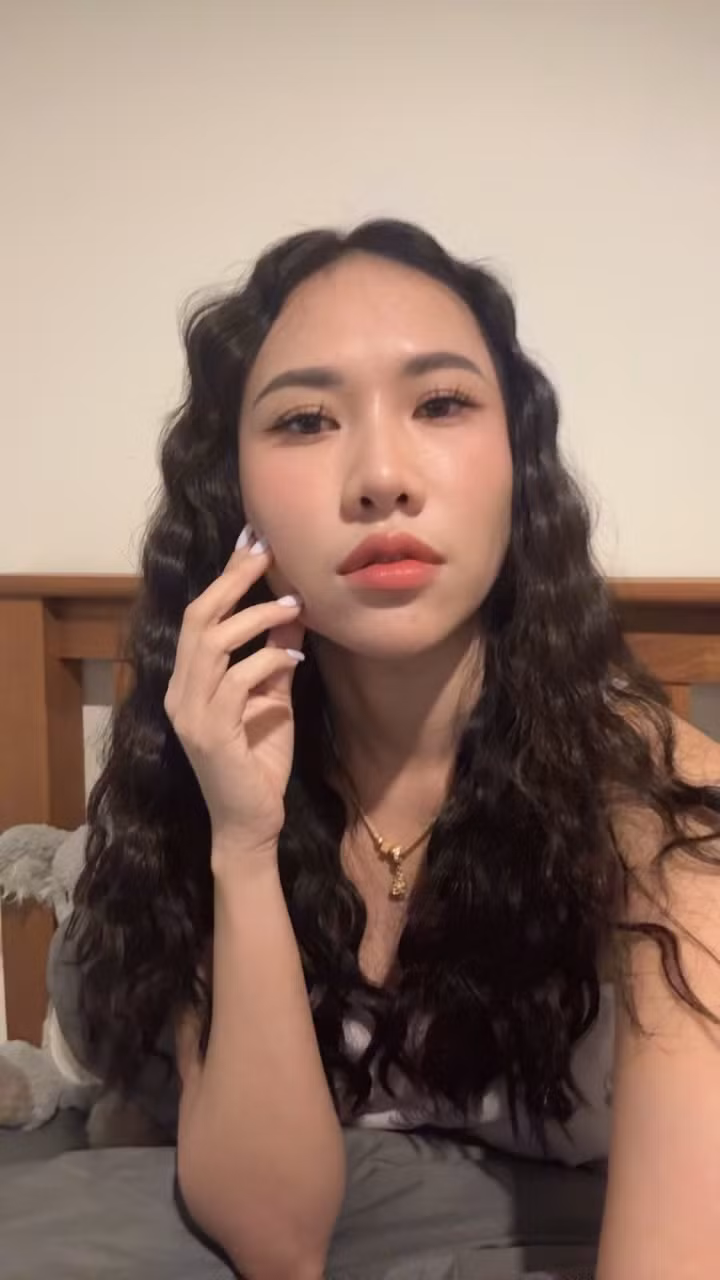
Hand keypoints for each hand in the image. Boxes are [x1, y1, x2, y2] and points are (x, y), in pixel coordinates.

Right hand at [163, 531, 305, 856]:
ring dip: (256, 617)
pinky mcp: (210, 735)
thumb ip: (275, 657)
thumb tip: (293, 611)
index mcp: (189, 680)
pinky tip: (295, 660)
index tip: (253, 541)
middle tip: (268, 551)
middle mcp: (181, 691)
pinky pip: (237, 682)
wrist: (251, 825)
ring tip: (295, 605)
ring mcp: (190, 713)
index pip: (201, 615)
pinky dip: (268, 662)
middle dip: (234, 579)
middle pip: (199, 618)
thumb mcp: (273, 699)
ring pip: (213, 643)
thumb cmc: (260, 763)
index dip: (227, 575)